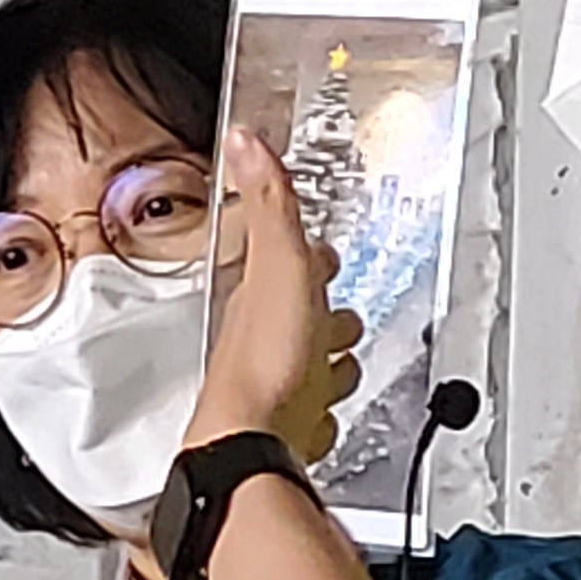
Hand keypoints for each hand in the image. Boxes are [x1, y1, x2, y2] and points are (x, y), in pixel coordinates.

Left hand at [192, 130, 362, 460]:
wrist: (254, 444)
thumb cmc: (267, 360)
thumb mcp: (278, 262)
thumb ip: (270, 201)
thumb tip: (242, 135)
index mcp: (262, 295)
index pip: (292, 265)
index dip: (314, 259)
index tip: (323, 254)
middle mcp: (263, 341)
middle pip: (306, 321)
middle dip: (329, 316)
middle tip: (338, 314)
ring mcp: (277, 388)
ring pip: (313, 370)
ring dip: (328, 366)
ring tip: (336, 365)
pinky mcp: (291, 431)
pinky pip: (314, 418)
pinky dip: (321, 414)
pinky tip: (325, 412)